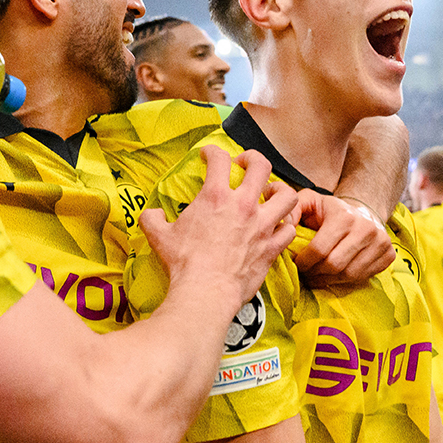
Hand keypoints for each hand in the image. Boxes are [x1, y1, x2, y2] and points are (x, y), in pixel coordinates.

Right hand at [137, 147, 298, 311]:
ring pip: (287, 195)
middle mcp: (243, 205)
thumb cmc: (184, 263)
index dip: (212, 151)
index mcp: (215, 197)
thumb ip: (153, 219)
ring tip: (271, 193)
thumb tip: (152, 214)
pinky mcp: (272, 247)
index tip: (208, 155)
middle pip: (261, 166)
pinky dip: (286, 225)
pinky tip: (279, 226)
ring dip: (280, 190)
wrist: (207, 291)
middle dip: (254, 159)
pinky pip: (290, 229)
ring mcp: (262, 225)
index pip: (218, 158)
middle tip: (245, 164)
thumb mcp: (159, 236)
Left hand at [294, 195, 394, 286]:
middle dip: (315, 273)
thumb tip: (282, 220)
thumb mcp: (310, 201)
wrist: (365, 211)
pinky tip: (336, 274)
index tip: (297, 263)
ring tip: (318, 274)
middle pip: (334, 265)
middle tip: (306, 272)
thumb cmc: (331, 211)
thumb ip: (292, 207)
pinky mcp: (389, 255)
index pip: (319, 250)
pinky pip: (363, 277)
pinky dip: (346, 280)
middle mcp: (366, 230)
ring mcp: (381, 243)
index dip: (304, 262)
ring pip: (349, 275)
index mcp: (344, 217)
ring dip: (329, 279)